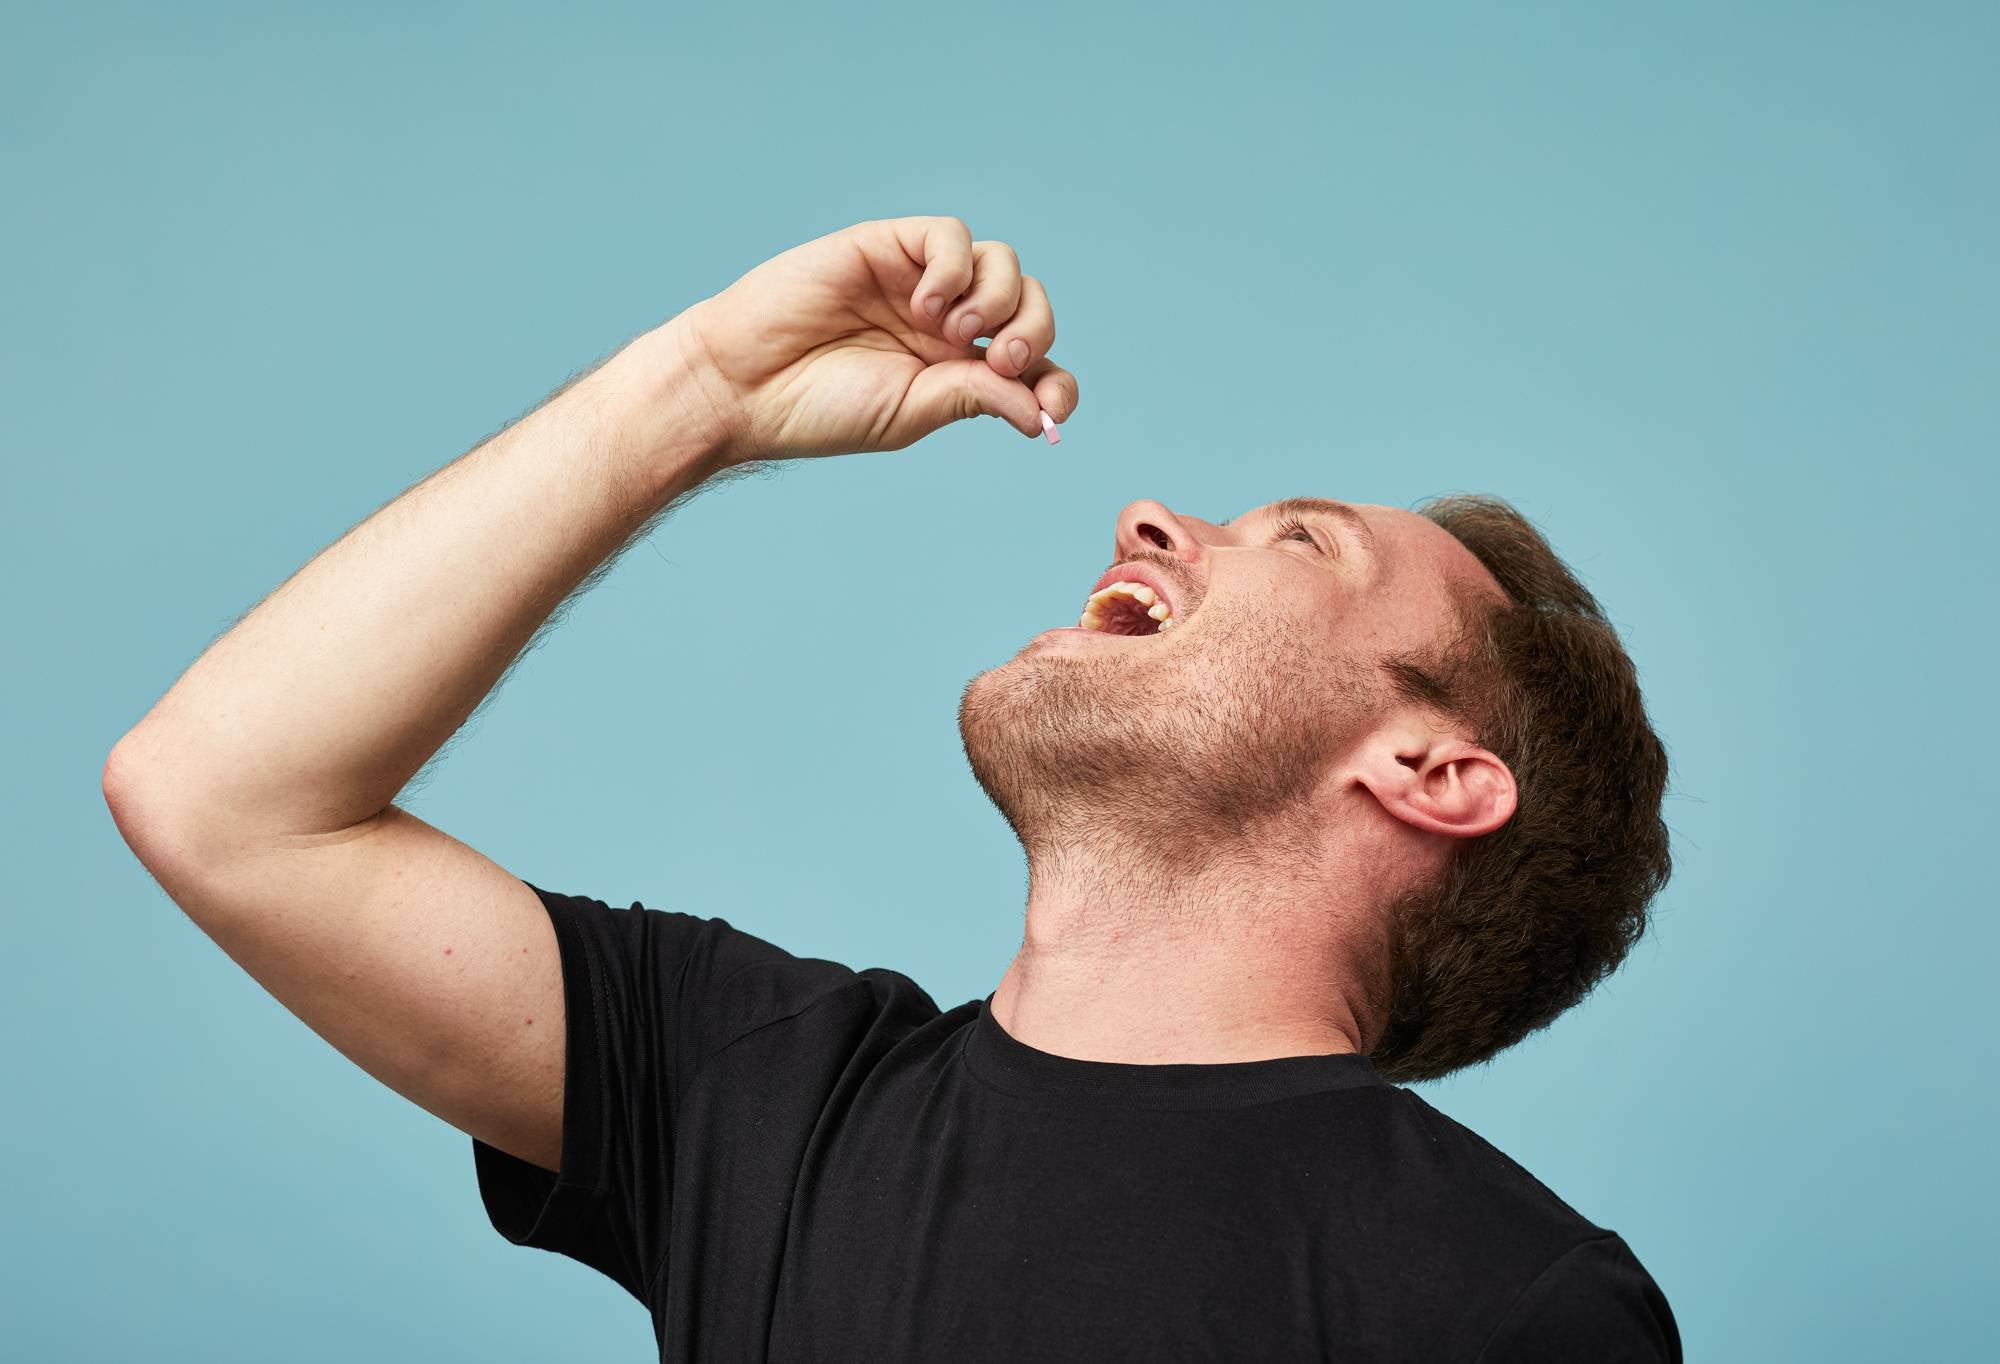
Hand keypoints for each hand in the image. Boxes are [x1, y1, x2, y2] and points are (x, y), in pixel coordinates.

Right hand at [666, 216, 1077, 464]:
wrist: (744, 386)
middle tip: (998, 360)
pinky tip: (925, 304)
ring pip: (1001, 263)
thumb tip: (1043, 412)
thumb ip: (974, 398)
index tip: (1052, 407)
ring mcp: (919, 282)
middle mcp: (947, 323)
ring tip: (952, 331)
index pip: (1033, 365)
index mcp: (956, 371)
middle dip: (1033, 331)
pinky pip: (949, 235)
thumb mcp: (910, 414)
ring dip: (998, 298)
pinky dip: (954, 266)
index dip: (1054, 381)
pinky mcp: (887, 245)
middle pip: (1030, 306)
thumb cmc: (817, 408)